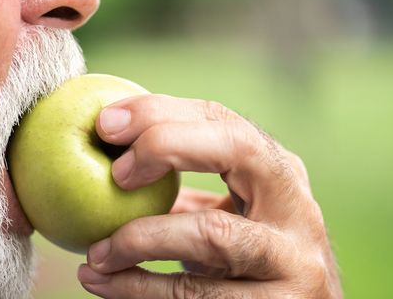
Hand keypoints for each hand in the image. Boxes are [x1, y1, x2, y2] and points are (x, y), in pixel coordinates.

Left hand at [77, 95, 341, 297]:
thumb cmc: (248, 265)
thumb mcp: (229, 221)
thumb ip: (185, 196)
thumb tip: (107, 164)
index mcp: (279, 173)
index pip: (222, 120)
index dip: (162, 112)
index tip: (106, 123)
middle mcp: (297, 206)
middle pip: (238, 148)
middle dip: (166, 145)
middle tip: (114, 172)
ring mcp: (295, 259)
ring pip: (213, 234)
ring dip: (140, 239)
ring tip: (95, 254)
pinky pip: (196, 293)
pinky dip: (141, 288)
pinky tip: (105, 284)